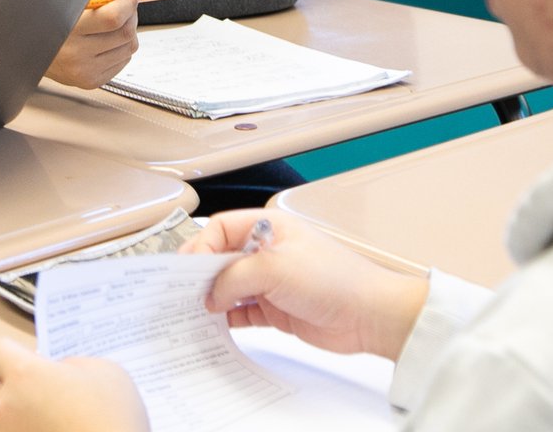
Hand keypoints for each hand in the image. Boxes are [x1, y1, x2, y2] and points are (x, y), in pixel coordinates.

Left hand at [0, 336, 147, 431]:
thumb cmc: (112, 419)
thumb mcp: (104, 372)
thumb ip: (72, 365)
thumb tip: (59, 373)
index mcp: (24, 375)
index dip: (15, 355)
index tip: (35, 365)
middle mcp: (6, 406)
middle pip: (6, 388)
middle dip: (28, 392)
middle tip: (62, 401)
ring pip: (13, 419)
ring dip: (33, 419)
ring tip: (68, 426)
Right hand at [45, 0, 138, 88]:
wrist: (30, 52)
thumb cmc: (53, 21)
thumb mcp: (71, 0)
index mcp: (69, 29)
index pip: (113, 18)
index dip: (128, 3)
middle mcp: (76, 54)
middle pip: (126, 33)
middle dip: (131, 15)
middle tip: (124, 5)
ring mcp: (85, 71)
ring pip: (129, 48)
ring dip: (128, 32)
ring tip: (113, 23)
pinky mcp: (91, 81)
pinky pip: (123, 61)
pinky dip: (122, 48)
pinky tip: (107, 40)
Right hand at [181, 210, 430, 358]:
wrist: (370, 315)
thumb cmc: (335, 280)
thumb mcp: (275, 269)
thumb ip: (234, 277)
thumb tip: (210, 293)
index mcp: (268, 228)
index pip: (220, 229)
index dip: (200, 248)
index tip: (186, 271)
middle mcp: (267, 251)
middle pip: (221, 258)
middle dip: (201, 275)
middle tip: (182, 292)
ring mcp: (272, 281)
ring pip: (229, 287)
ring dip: (213, 298)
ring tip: (195, 311)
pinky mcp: (277, 309)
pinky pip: (242, 312)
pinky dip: (227, 318)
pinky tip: (216, 325)